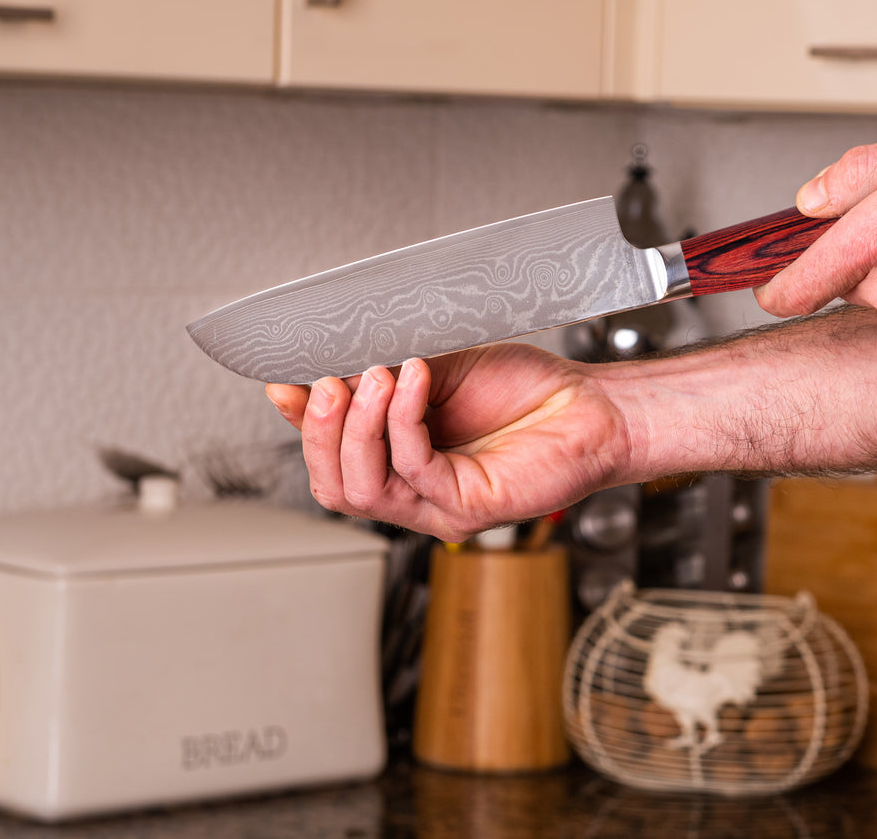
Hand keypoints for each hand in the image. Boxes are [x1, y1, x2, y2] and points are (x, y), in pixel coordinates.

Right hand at [265, 345, 628, 539]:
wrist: (592, 404)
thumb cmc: (527, 390)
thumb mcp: (437, 370)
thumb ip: (381, 377)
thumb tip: (319, 369)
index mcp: (400, 461)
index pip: (330, 459)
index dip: (302, 425)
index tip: (285, 381)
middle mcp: (415, 491)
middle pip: (334, 485)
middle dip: (320, 430)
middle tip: (331, 380)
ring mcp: (439, 505)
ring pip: (362, 488)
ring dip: (357, 426)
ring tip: (376, 375)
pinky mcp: (468, 506)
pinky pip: (413, 468)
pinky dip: (404, 420)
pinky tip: (415, 380)